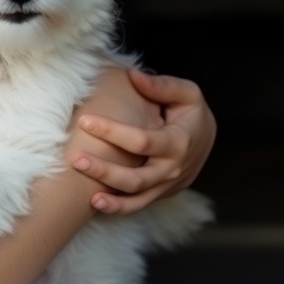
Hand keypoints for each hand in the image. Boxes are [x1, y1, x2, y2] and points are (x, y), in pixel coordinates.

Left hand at [71, 68, 215, 214]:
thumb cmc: (191, 112)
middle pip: (136, 177)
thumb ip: (162, 86)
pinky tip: (97, 204)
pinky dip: (119, 208)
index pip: (141, 141)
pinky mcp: (161, 193)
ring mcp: (167, 185)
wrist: (208, 139)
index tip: (85, 121)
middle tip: (75, 159)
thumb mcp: (187, 93)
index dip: (112, 132)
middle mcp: (172, 169)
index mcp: (178, 142)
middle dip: (104, 171)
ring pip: (137, 197)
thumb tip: (134, 75)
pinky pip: (140, 205)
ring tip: (84, 193)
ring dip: (110, 198)